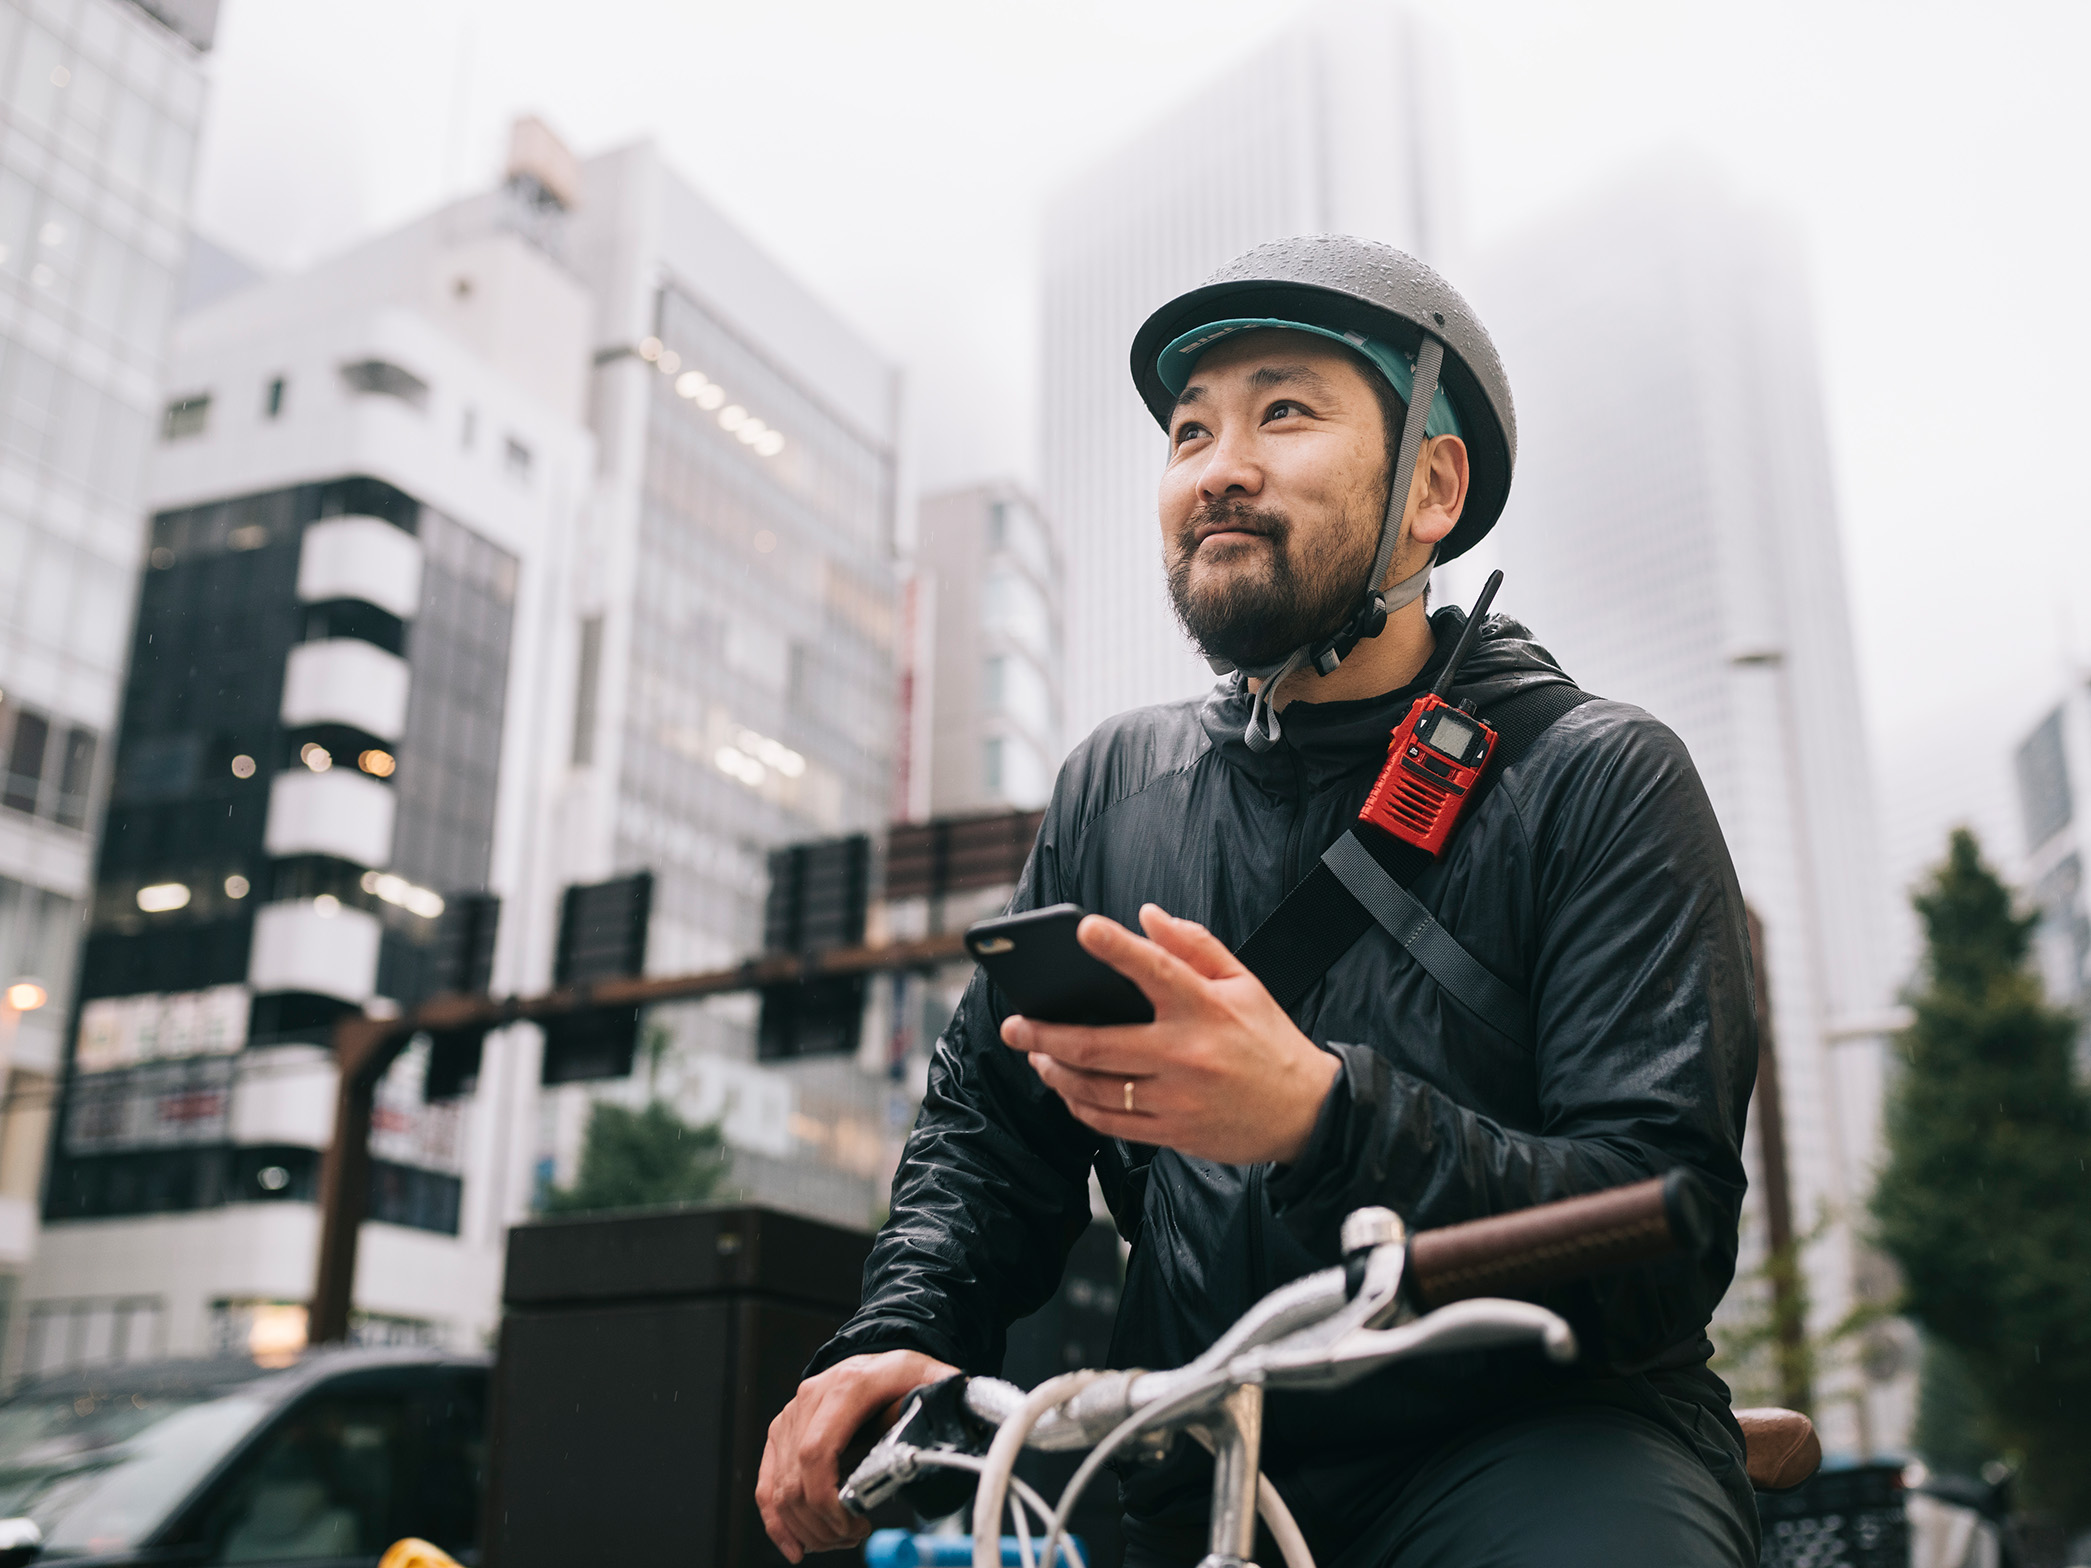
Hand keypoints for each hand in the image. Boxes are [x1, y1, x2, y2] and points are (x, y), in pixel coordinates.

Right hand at [757, 1348, 958, 1560]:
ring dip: (806, 1527)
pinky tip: (796, 1546)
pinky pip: (767, 1485)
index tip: (852, 1523)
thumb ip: (942, 1403)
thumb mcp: (929, 1379)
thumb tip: (955, 1429)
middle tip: (853, 1536)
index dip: (826, 1499)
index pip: (816, 1452)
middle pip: (796, 1478)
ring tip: (840, 1537)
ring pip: (779, 1488)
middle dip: (822, 1522)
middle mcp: (810, 1400)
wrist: (877, 1361)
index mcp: (846, 1388)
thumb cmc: (902, 1374)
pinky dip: (777, 1522)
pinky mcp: (780, 1434)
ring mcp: (790, 1417)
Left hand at [1001, 904, 1340, 1164]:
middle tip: (1014, 1023)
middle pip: (1099, 1044)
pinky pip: (1111, 1122)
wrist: (1306, 1113)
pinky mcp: (1173, 1132)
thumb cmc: (1269, 1041)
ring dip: (1055, 1070)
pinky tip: (1066, 1088)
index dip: (1117, 947)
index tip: (1083, 928)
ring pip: (1095, 1087)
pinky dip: (1080, 1105)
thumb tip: (1147, 916)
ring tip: (1035, 1053)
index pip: (1157, 969)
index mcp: (1206, 1008)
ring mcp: (1177, 1098)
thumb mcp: (1245, 983)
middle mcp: (1186, 1054)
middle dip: (1046, 1033)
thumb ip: (1194, 946)